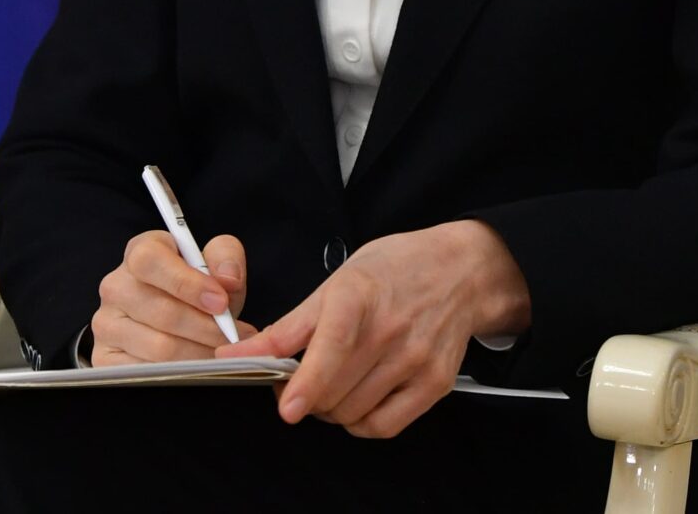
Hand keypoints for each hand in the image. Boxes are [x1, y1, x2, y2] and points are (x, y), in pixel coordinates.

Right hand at [90, 230, 249, 364]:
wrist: (172, 322)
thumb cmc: (194, 291)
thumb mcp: (213, 267)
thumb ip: (226, 259)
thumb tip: (228, 279)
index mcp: (140, 252)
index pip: (151, 261)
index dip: (187, 283)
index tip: (220, 302)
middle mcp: (116, 286)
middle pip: (162, 312)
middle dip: (206, 328)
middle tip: (234, 337)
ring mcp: (107, 324)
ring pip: (159, 347)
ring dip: (199, 353)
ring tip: (222, 353)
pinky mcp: (106, 358)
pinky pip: (148, 373)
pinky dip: (180, 374)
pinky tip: (197, 367)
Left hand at [216, 220, 529, 437]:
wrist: (461, 272)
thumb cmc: (395, 271)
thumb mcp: (336, 284)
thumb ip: (286, 328)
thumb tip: (236, 356)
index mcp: (359, 297)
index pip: (332, 348)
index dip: (307, 383)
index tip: (287, 406)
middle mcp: (391, 330)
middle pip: (334, 392)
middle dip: (306, 395)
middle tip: (300, 381)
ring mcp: (416, 360)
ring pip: (354, 413)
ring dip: (332, 409)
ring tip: (334, 383)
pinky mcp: (435, 384)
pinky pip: (385, 426)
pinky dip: (361, 423)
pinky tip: (358, 399)